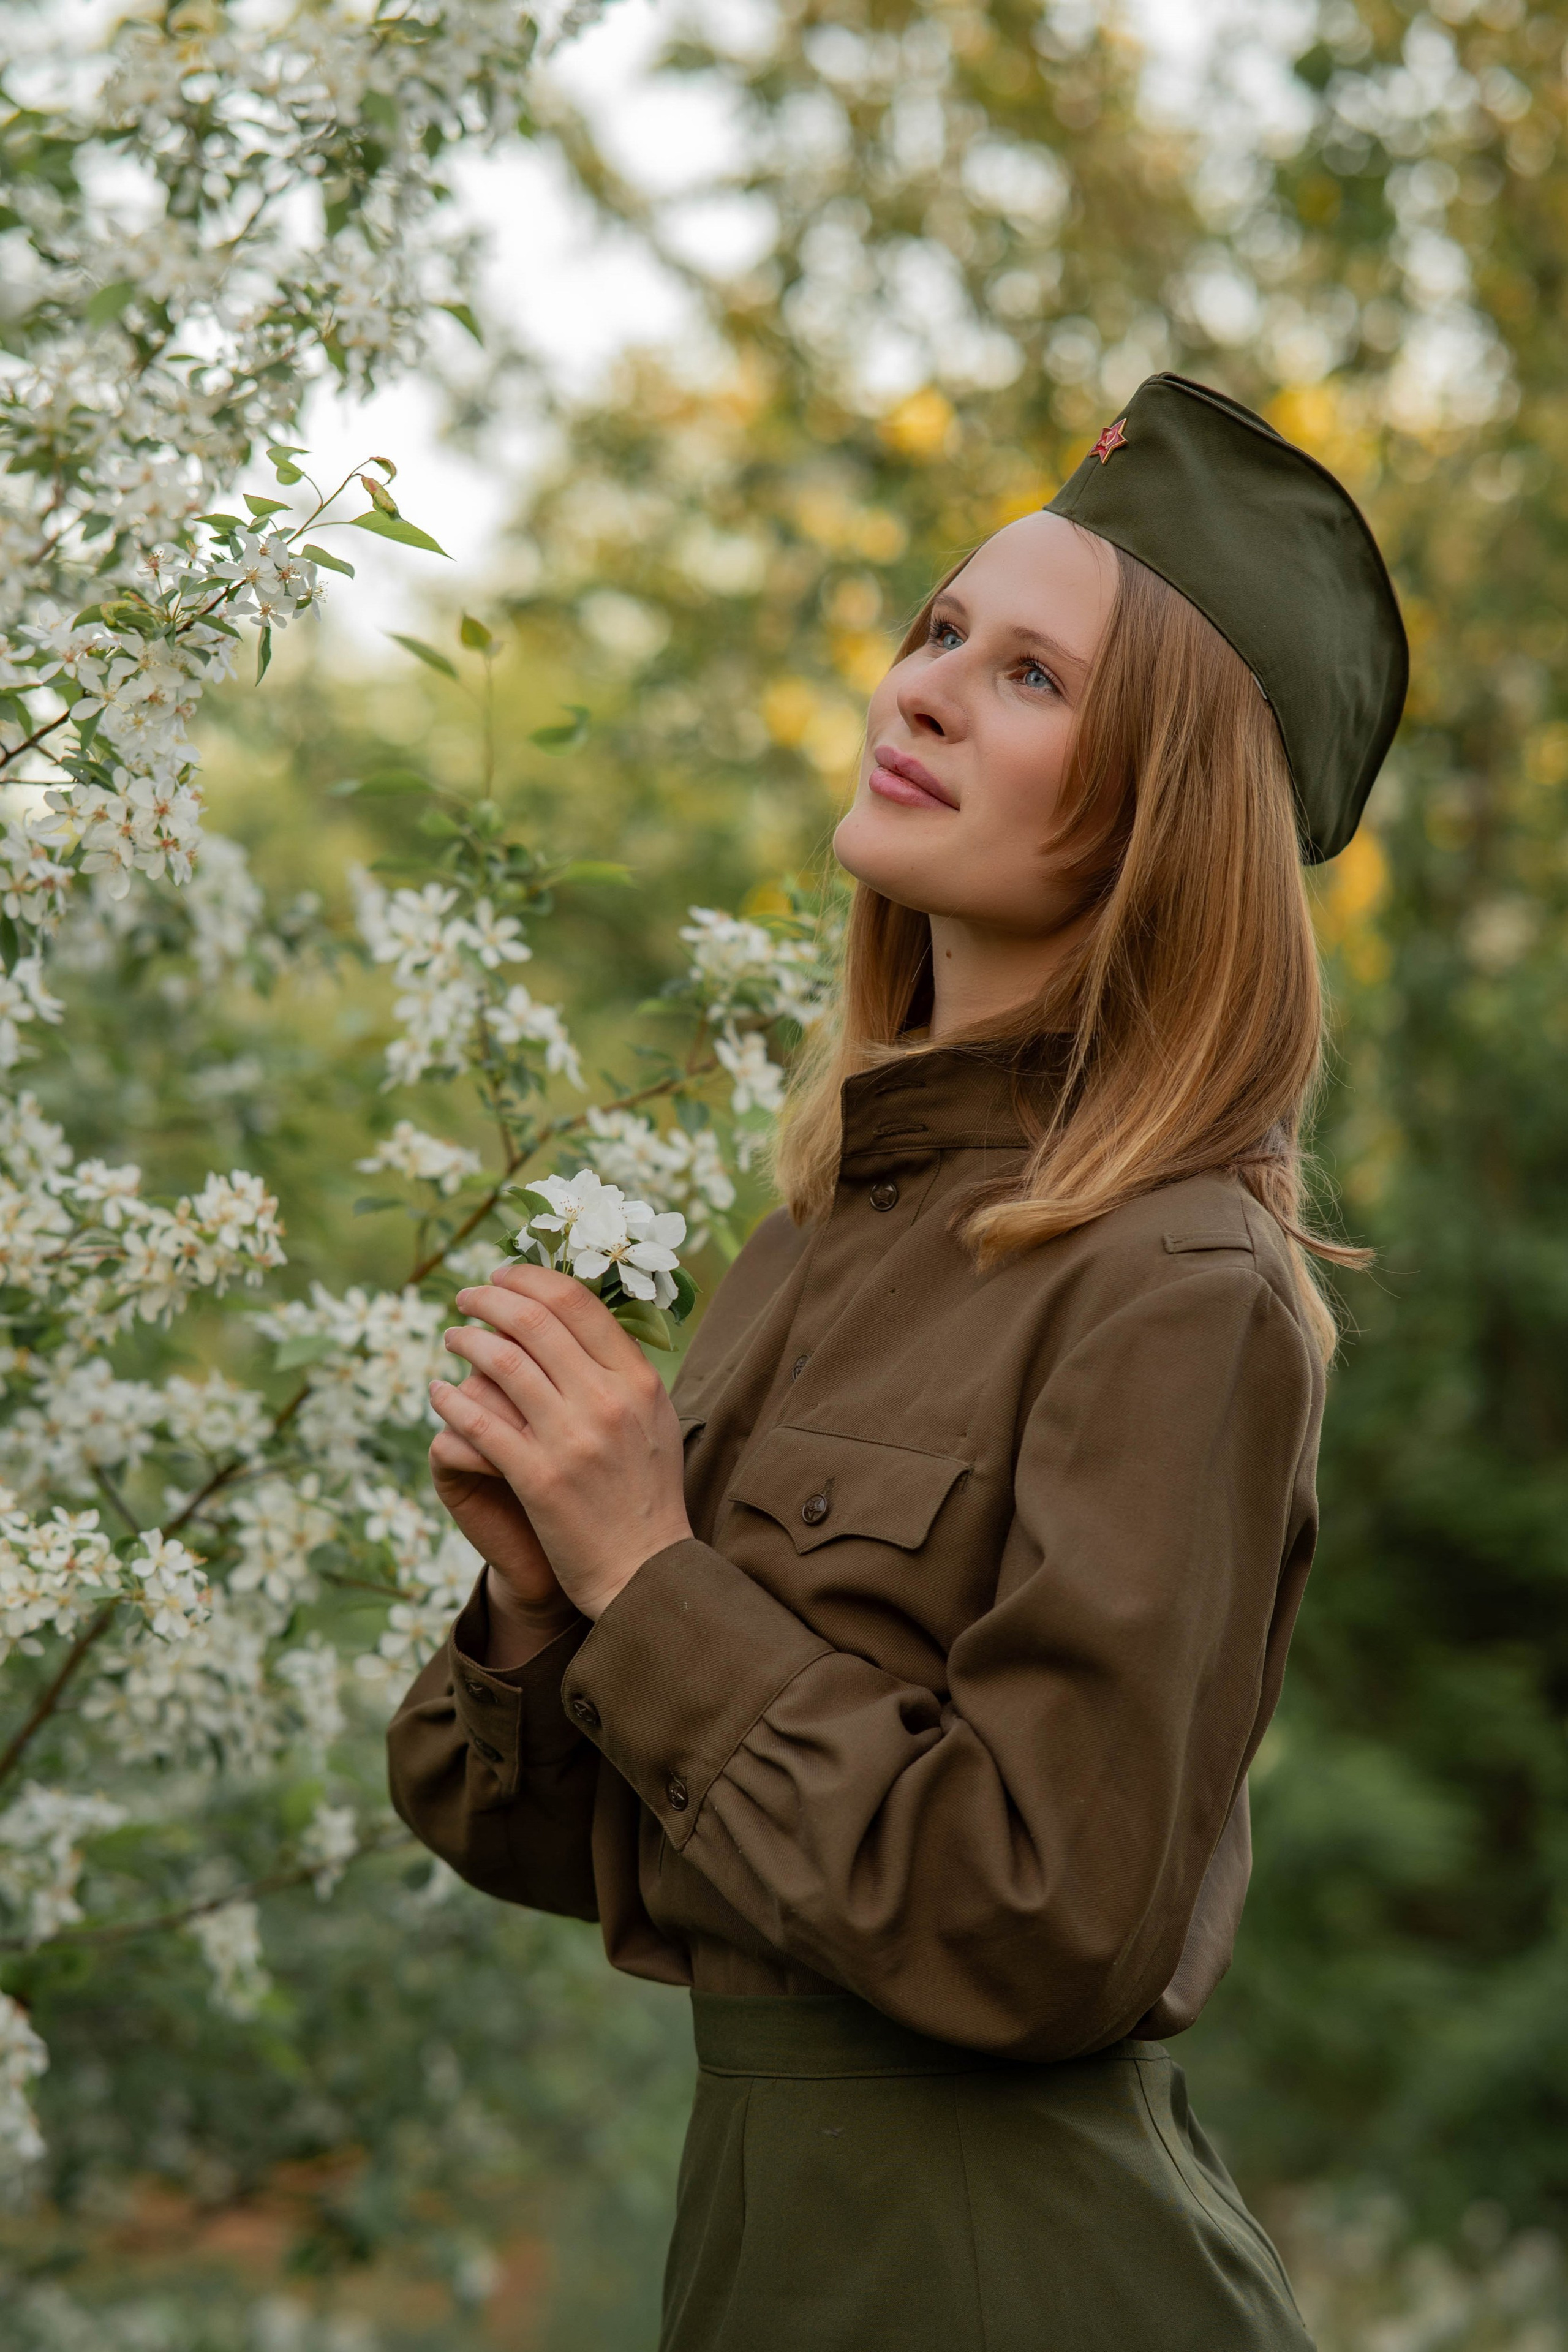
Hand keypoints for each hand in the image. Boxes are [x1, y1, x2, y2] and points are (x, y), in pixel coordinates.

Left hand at [431, 1262, 692, 1620]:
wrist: (646, 1572)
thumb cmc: (647, 1494)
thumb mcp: (655, 1420)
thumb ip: (622, 1372)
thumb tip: (580, 1321)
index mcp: (638, 1380)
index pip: (578, 1303)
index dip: (531, 1278)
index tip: (504, 1275)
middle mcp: (608, 1401)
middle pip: (534, 1321)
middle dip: (489, 1300)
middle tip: (467, 1298)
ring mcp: (572, 1439)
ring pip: (501, 1362)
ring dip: (465, 1342)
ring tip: (451, 1339)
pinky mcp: (538, 1479)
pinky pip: (479, 1422)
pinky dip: (451, 1399)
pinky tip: (439, 1392)